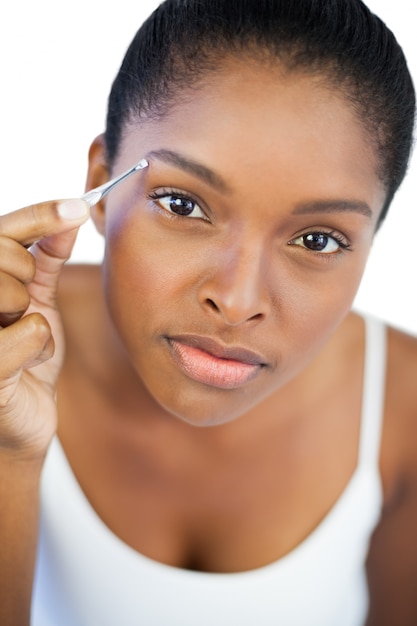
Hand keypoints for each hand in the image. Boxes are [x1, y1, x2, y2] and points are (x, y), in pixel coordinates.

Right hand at [0, 198, 88, 458]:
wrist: (22, 417)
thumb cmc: (25, 356)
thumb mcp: (37, 301)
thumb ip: (45, 258)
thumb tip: (70, 214)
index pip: (2, 232)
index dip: (40, 214)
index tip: (80, 206)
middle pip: (3, 256)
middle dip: (26, 277)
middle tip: (22, 307)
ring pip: (12, 293)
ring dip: (35, 320)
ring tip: (23, 342)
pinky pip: (30, 332)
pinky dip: (39, 349)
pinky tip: (24, 367)